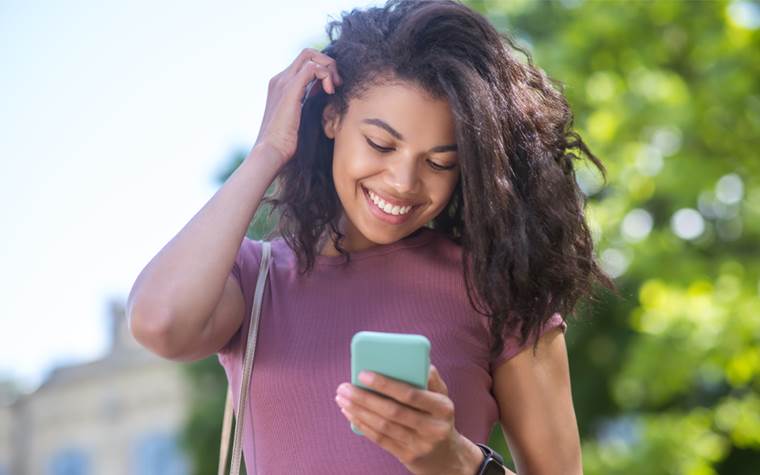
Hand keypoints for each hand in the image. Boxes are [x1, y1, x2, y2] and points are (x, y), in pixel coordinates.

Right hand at [253, 47, 342, 164]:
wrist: (271, 152)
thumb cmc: (287, 142)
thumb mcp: (302, 116)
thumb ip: (310, 100)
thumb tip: (324, 91)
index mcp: (281, 85)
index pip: (305, 63)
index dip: (323, 69)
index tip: (333, 88)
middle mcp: (280, 79)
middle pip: (308, 53)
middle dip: (328, 63)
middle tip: (337, 84)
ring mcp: (283, 82)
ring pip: (310, 55)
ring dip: (329, 67)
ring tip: (334, 88)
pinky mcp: (290, 89)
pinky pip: (312, 67)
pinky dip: (326, 75)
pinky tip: (329, 91)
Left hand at [334, 364, 483, 474]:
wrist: (446, 457)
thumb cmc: (438, 417)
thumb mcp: (443, 397)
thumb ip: (431, 379)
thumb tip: (419, 360)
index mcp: (442, 407)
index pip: (410, 394)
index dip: (385, 384)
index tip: (363, 374)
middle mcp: (433, 428)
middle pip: (392, 411)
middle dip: (364, 398)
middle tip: (344, 387)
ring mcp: (420, 444)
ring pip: (383, 426)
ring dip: (359, 411)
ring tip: (343, 399)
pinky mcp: (408, 457)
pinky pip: (381, 439)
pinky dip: (363, 425)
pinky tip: (351, 415)